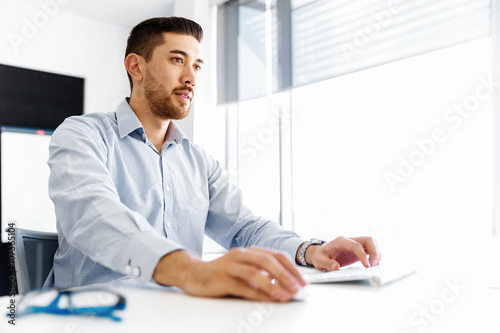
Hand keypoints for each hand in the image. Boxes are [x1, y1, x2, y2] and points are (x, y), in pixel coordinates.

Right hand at [153, 247, 305, 301]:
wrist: (194, 274)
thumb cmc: (223, 274)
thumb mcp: (244, 270)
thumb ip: (262, 275)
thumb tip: (286, 286)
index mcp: (249, 251)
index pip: (276, 255)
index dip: (291, 268)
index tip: (302, 282)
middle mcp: (240, 255)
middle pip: (267, 261)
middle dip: (285, 276)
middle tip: (296, 289)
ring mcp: (229, 266)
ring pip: (254, 273)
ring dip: (272, 285)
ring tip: (283, 296)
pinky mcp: (221, 279)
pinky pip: (241, 287)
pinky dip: (256, 294)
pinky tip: (265, 300)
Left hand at [306, 236, 380, 270]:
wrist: (320, 254)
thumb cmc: (320, 256)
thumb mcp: (319, 260)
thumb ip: (327, 263)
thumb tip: (336, 267)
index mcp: (341, 241)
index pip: (356, 245)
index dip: (363, 255)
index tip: (367, 266)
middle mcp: (350, 240)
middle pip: (368, 239)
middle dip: (374, 251)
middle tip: (374, 265)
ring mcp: (355, 244)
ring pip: (371, 243)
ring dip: (376, 253)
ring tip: (375, 266)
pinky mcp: (358, 250)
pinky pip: (370, 249)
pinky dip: (375, 255)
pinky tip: (373, 264)